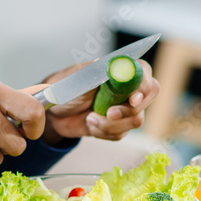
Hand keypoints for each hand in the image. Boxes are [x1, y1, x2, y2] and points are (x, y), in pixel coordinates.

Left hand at [39, 59, 159, 144]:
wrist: (52, 112)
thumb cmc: (63, 88)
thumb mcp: (76, 78)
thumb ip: (95, 73)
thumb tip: (108, 65)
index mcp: (118, 70)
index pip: (144, 73)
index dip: (143, 87)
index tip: (132, 100)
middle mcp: (126, 88)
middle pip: (147, 98)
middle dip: (128, 110)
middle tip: (108, 113)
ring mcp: (124, 107)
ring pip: (135, 120)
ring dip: (110, 124)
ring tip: (89, 118)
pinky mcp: (117, 125)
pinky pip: (121, 134)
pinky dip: (103, 132)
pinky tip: (90, 124)